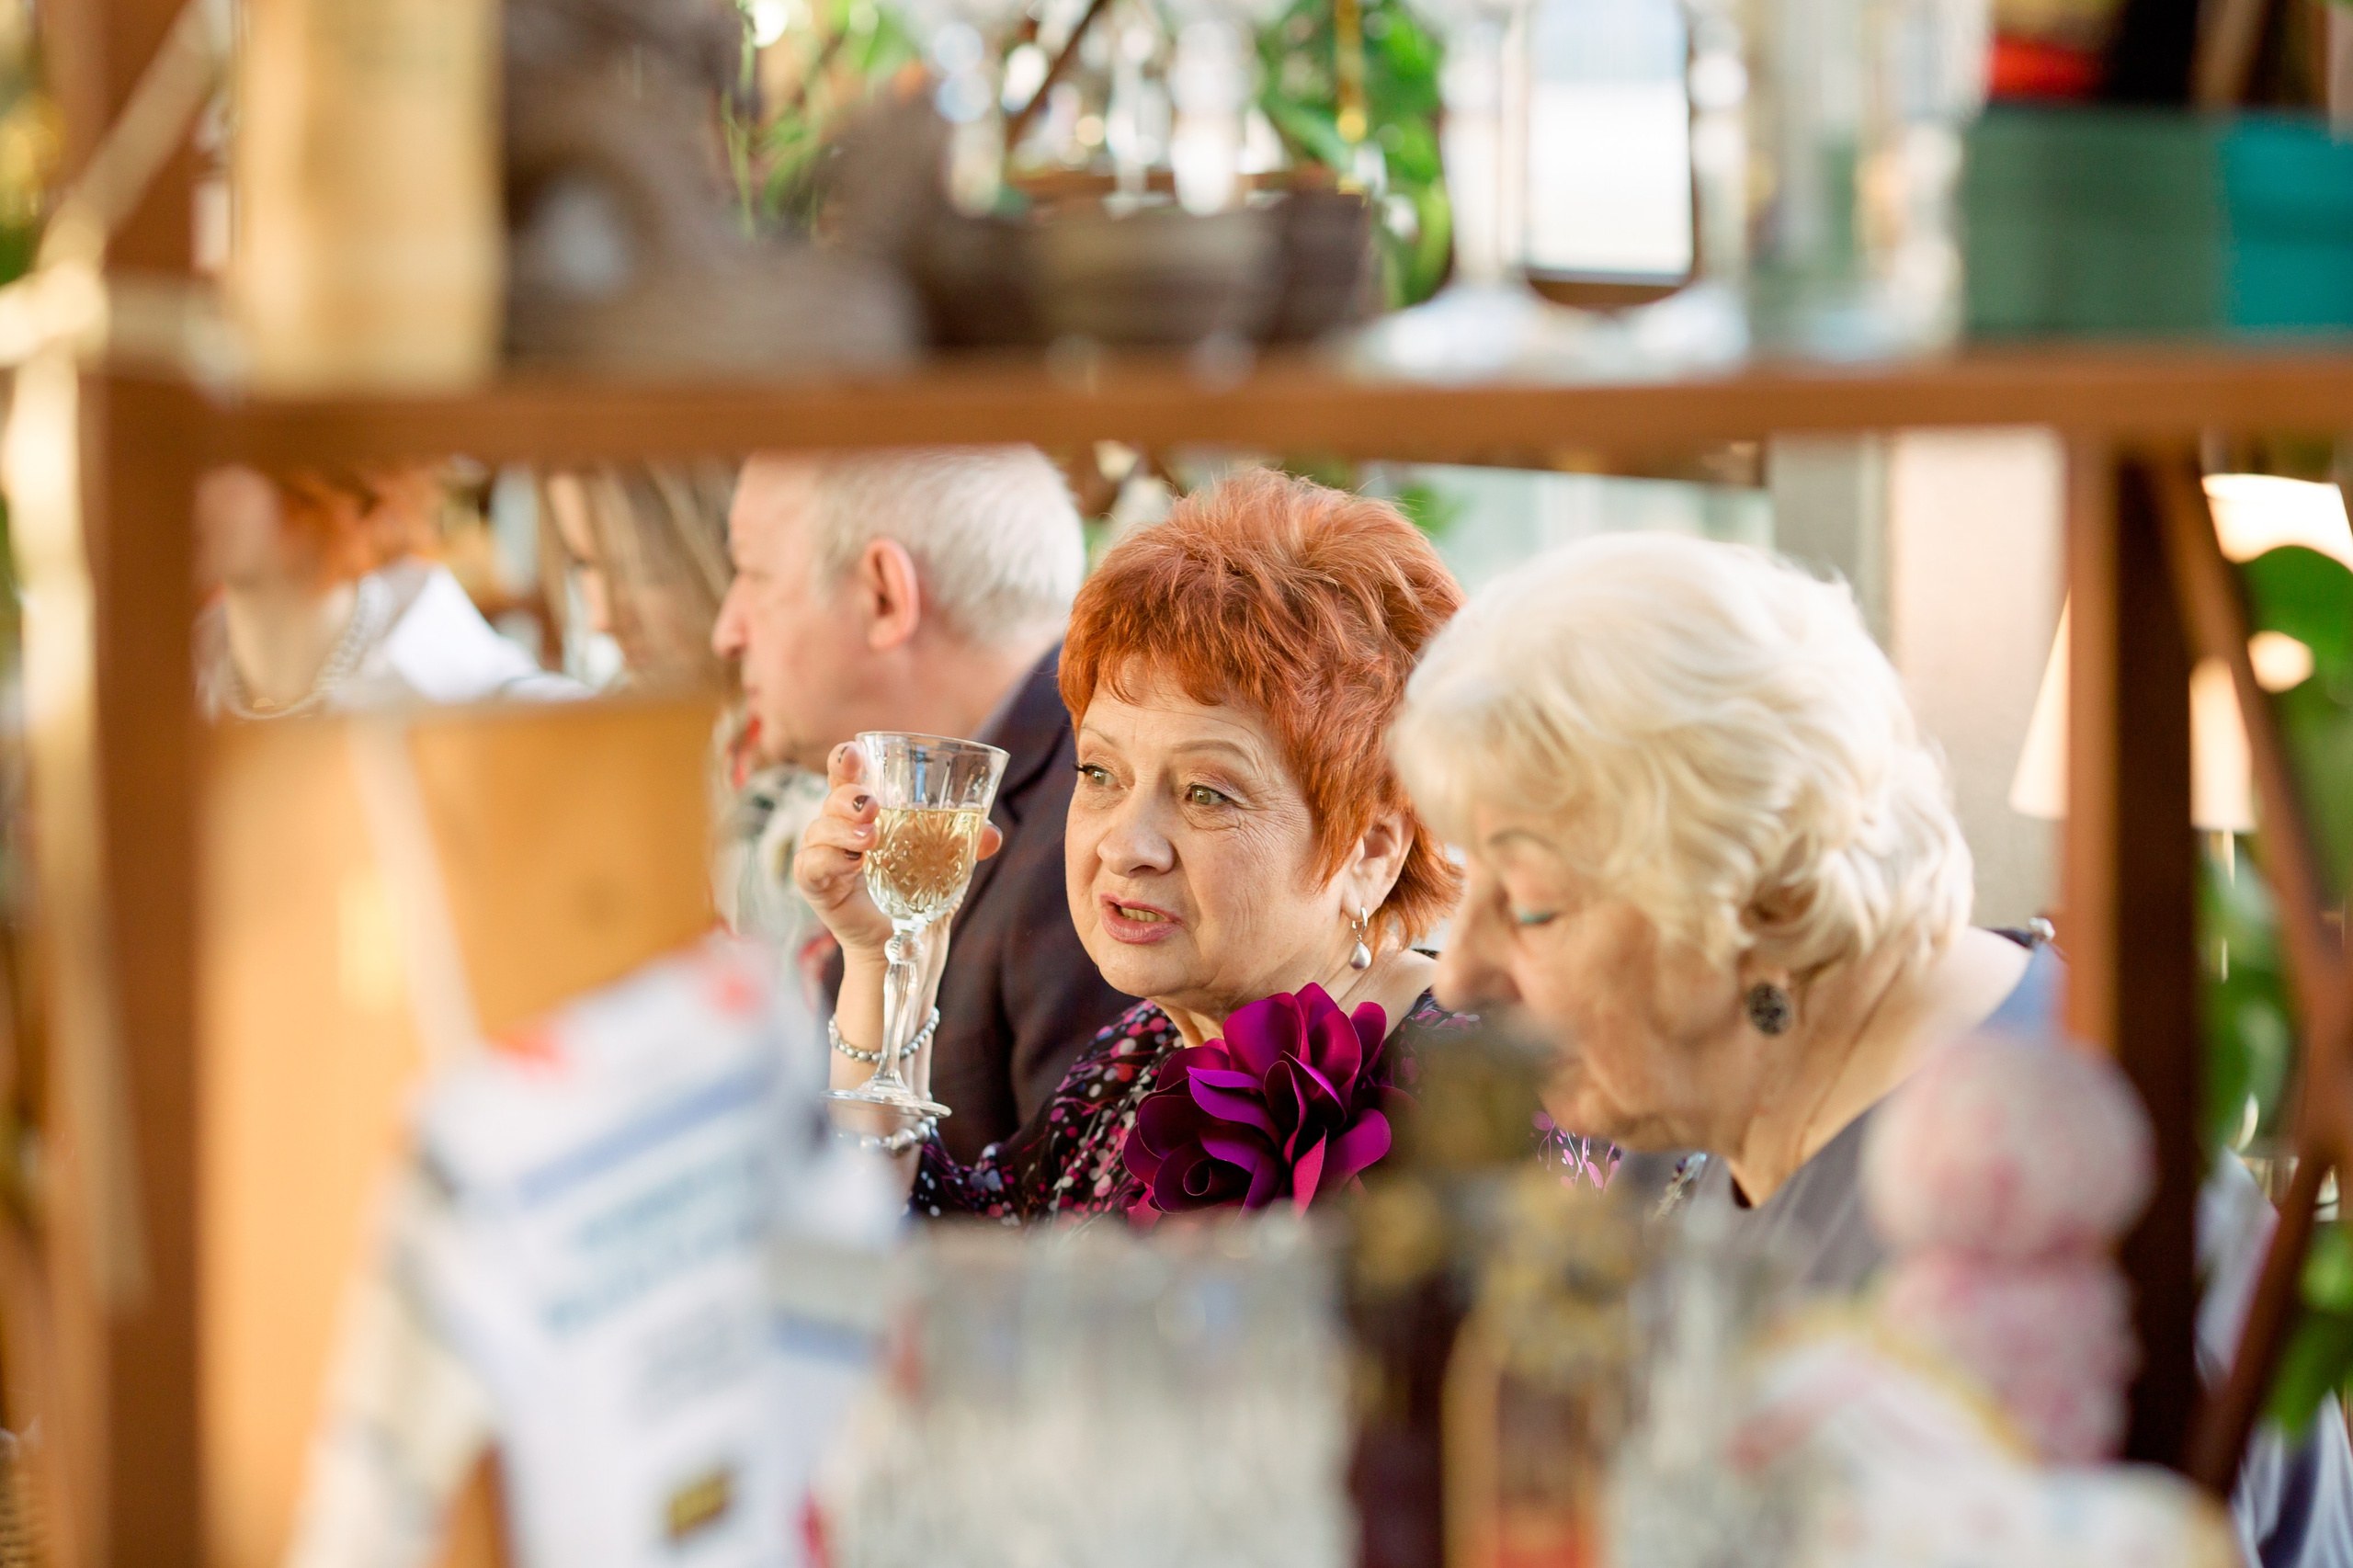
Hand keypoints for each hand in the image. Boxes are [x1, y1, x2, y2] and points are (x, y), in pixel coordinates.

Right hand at [793, 742, 1003, 960]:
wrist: (912, 942)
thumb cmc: (923, 892)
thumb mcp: (950, 862)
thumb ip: (969, 842)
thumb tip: (992, 835)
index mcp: (866, 812)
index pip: (848, 775)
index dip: (846, 760)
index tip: (855, 754)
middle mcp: (840, 828)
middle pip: (832, 797)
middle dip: (848, 795)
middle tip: (873, 805)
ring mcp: (825, 856)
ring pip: (818, 829)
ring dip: (841, 828)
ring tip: (871, 839)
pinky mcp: (818, 887)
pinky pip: (809, 866)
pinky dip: (827, 860)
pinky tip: (851, 862)